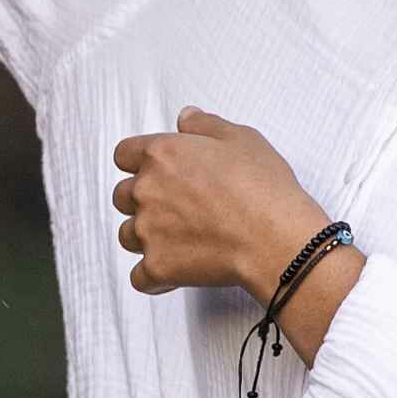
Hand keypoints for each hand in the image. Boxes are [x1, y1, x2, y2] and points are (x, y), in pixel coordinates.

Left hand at [110, 109, 327, 298]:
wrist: (275, 237)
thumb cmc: (263, 187)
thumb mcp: (241, 139)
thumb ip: (206, 125)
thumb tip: (185, 118)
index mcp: (161, 154)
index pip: (123, 154)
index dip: (137, 163)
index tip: (154, 172)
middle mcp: (146, 190)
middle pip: (121, 196)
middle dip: (142, 201)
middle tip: (174, 208)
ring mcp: (148, 231)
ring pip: (127, 236)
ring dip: (145, 238)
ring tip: (178, 240)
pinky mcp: (157, 267)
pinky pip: (140, 278)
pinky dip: (154, 278)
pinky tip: (175, 272)